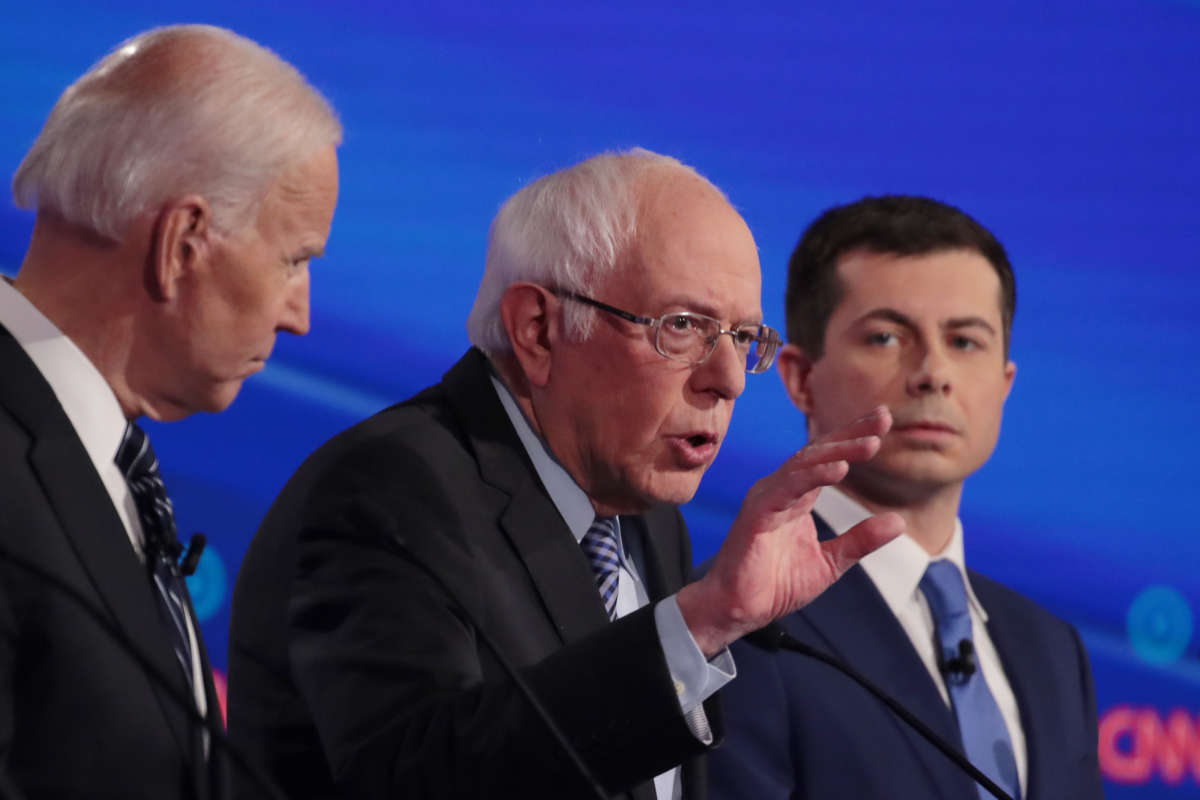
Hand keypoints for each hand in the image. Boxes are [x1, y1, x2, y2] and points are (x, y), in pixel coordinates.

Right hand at [677, 406, 903, 656]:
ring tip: (871, 443)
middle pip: (818, 452)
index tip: (884, 422)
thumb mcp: (830, 562)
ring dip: (838, 451)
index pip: (828, 459)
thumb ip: (861, 540)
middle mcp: (782, 490)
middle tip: (883, 418)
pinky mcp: (757, 512)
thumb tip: (899, 521)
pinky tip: (839, 469)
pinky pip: (787, 487)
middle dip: (851, 433)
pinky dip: (813, 475)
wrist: (738, 610)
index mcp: (797, 497)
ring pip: (804, 463)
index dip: (854, 438)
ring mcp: (768, 498)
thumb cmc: (775, 584)